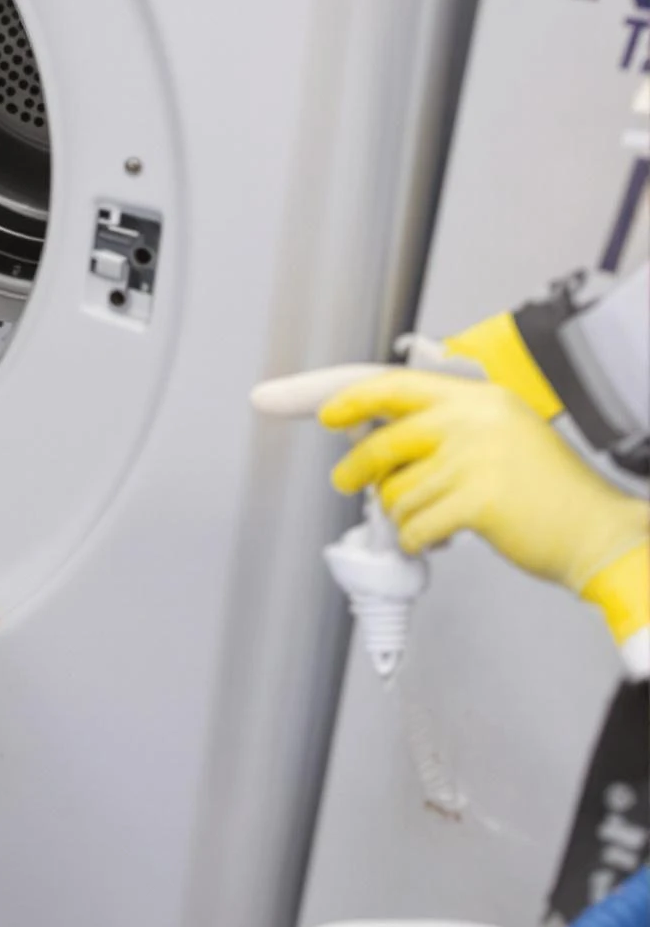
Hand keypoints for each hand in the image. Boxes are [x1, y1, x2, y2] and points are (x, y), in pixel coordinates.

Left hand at [324, 370, 647, 599]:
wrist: (599, 533)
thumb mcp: (501, 437)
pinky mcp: (475, 500)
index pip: (397, 386)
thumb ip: (444, 432)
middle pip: (384, 442)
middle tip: (347, 482)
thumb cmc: (552, 494)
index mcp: (480, 400)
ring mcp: (474, 459)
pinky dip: (418, 540)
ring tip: (436, 519)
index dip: (353, 399)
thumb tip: (377, 441)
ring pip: (396, 492)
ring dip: (405, 515)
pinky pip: (415, 526)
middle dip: (357, 469)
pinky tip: (440, 539)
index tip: (326, 412)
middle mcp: (474, 421)